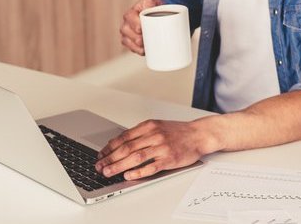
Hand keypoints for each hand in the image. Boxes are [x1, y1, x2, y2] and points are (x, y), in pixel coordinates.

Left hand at [95, 119, 216, 178]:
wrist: (200, 134)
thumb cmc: (179, 132)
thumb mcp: (158, 126)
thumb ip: (141, 134)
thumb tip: (121, 144)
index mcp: (150, 126)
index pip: (124, 137)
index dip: (110, 147)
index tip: (101, 155)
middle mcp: (154, 135)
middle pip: (126, 148)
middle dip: (110, 158)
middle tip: (100, 166)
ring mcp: (162, 147)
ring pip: (135, 157)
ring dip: (119, 166)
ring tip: (109, 172)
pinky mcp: (169, 159)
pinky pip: (151, 167)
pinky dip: (138, 172)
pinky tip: (129, 175)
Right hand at [119, 0, 163, 54]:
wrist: (158, 12)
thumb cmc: (155, 7)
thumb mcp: (153, 0)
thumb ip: (150, 2)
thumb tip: (148, 8)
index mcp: (132, 12)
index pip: (130, 17)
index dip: (134, 24)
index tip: (140, 29)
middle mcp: (127, 22)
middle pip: (126, 31)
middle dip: (135, 37)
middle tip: (143, 40)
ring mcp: (128, 32)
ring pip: (126, 40)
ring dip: (135, 45)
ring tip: (144, 47)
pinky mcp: (130, 40)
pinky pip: (130, 47)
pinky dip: (136, 50)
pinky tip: (143, 51)